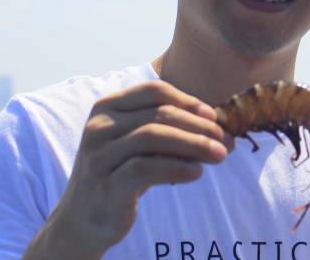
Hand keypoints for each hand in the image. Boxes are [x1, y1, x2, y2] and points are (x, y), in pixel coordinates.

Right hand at [24, 80, 233, 258]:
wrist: (83, 219)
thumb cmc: (120, 174)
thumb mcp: (140, 145)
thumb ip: (169, 131)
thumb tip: (219, 129)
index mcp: (107, 107)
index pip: (154, 91)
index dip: (188, 101)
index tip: (213, 117)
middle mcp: (99, 125)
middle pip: (159, 114)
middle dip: (198, 127)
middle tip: (226, 141)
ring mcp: (98, 154)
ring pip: (153, 137)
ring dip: (194, 145)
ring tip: (219, 156)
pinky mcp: (104, 184)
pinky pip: (145, 169)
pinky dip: (176, 168)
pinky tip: (196, 173)